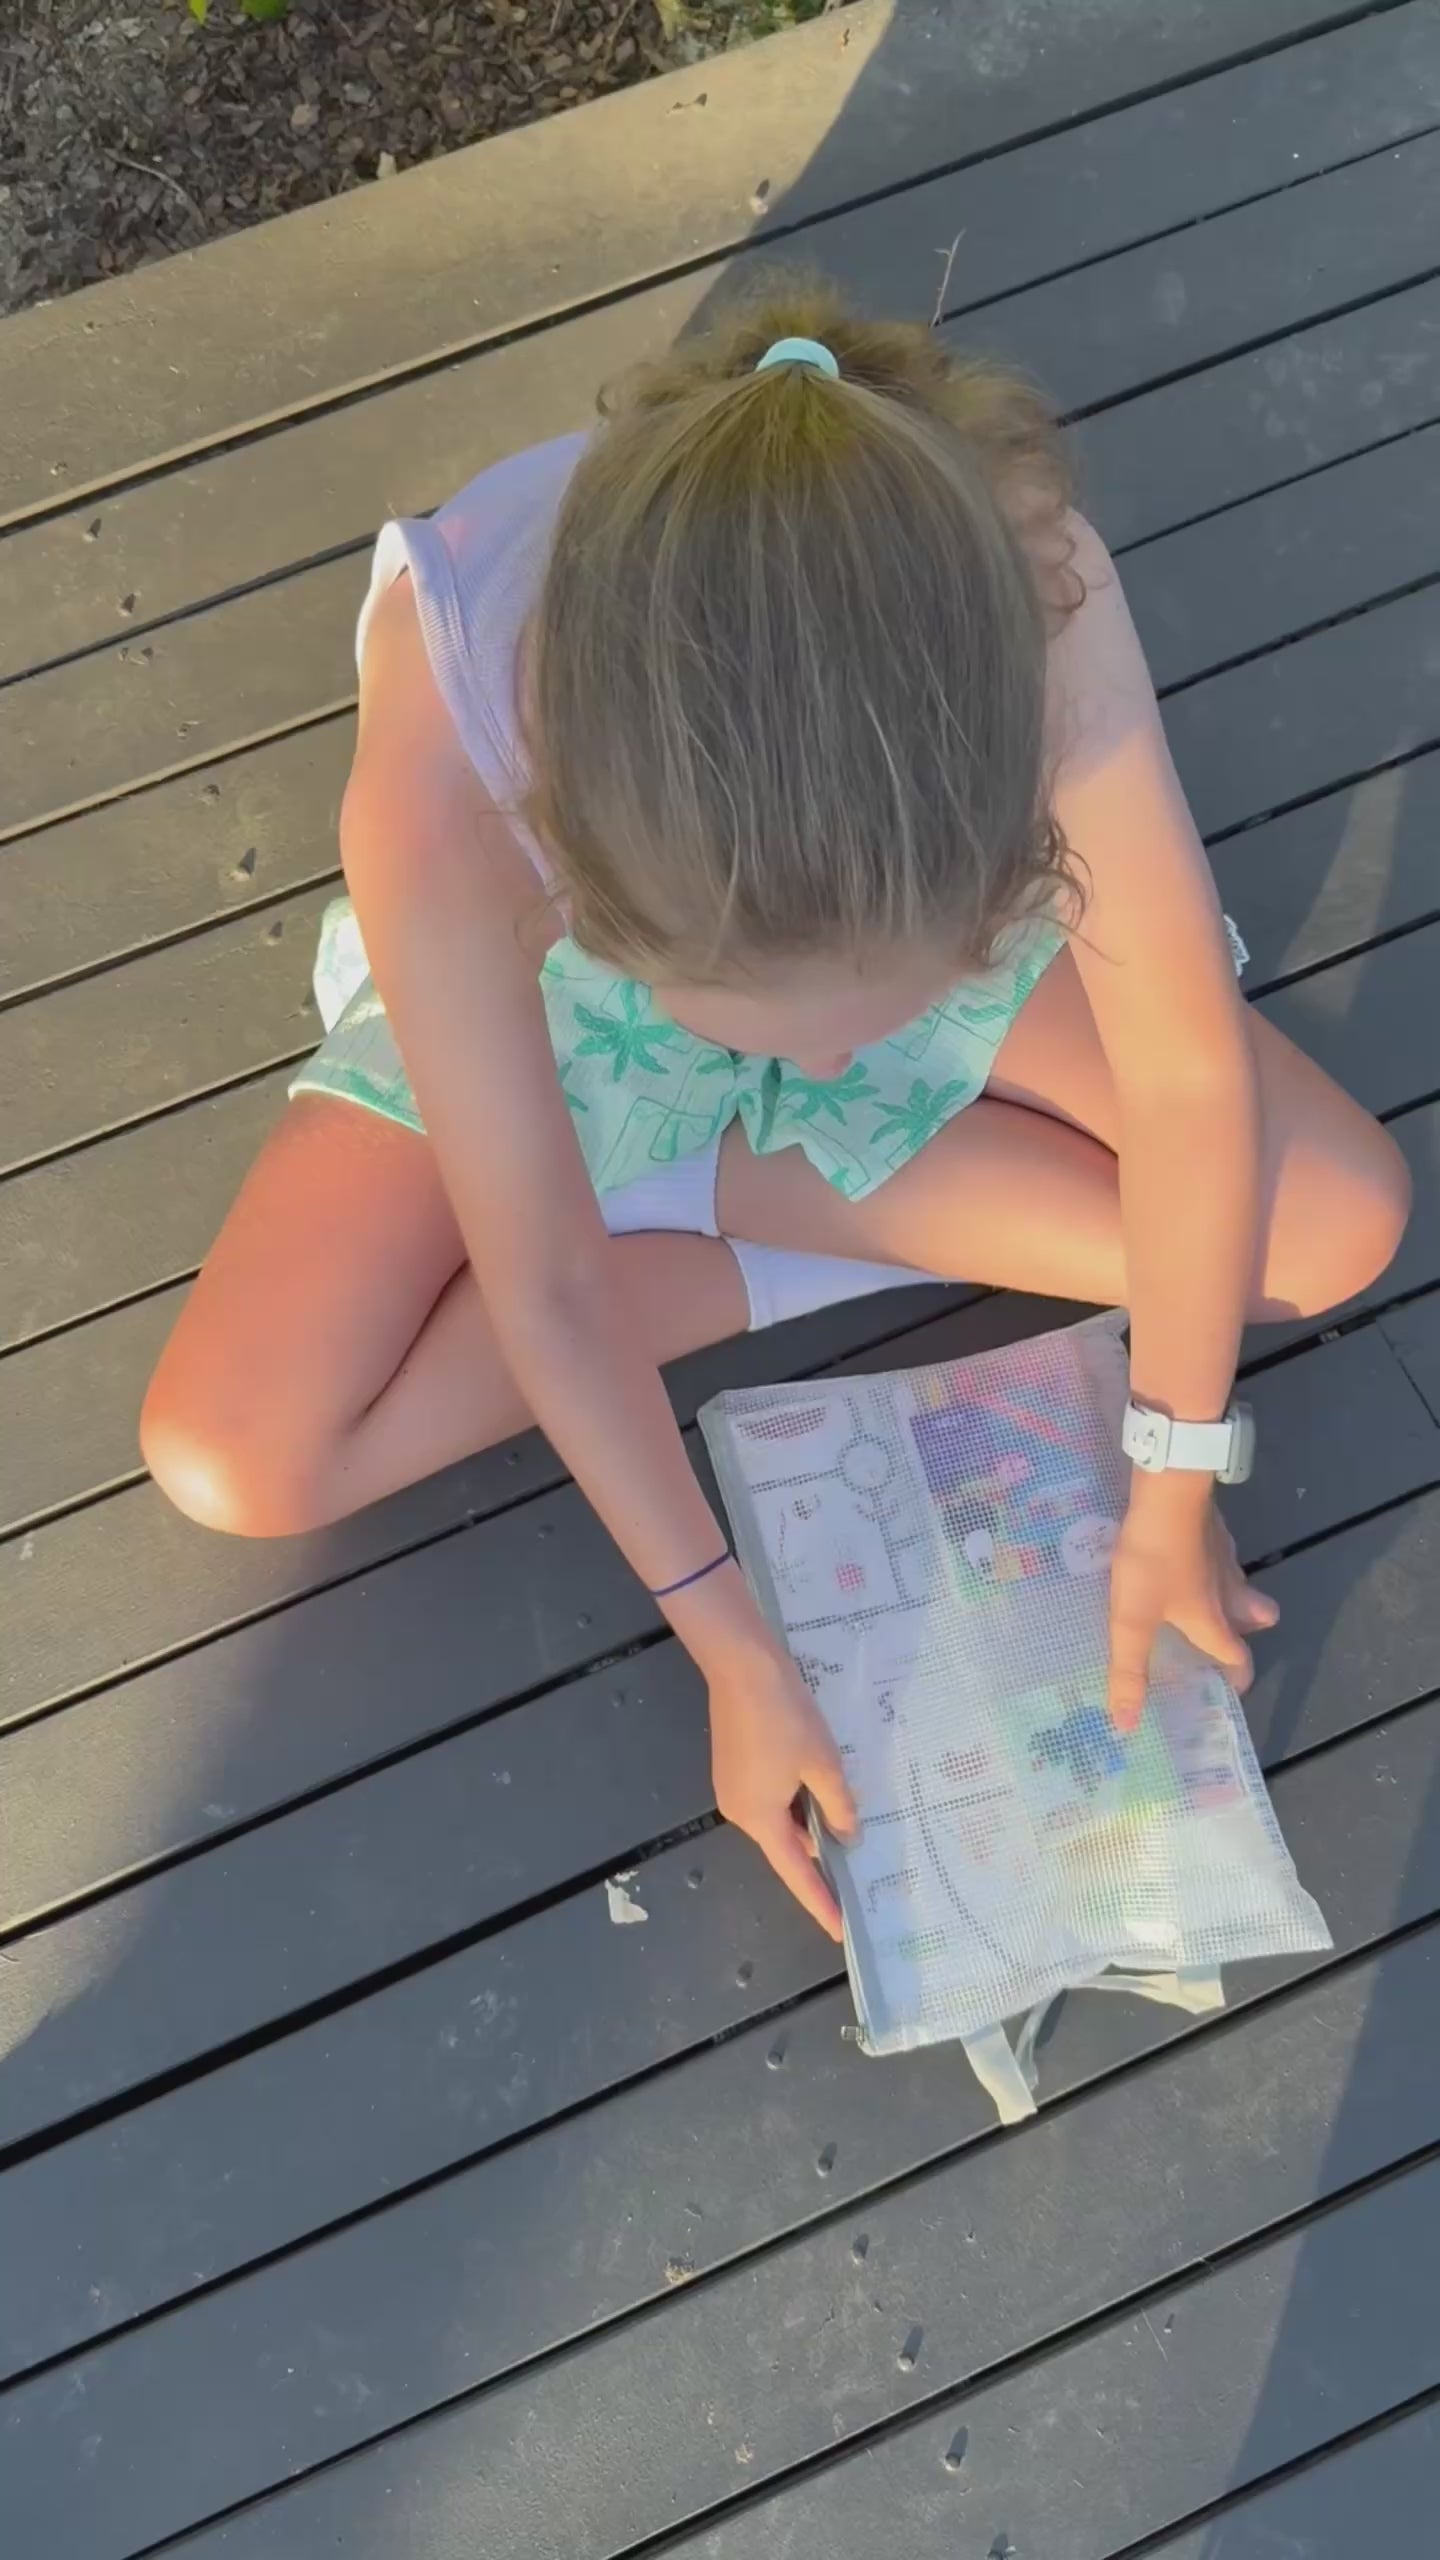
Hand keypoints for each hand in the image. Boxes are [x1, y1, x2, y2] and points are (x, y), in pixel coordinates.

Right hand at [707, 1643, 859, 1938]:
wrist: (742, 1664)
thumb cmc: (786, 1717)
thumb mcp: (823, 1764)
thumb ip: (838, 1807)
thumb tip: (845, 1838)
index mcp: (759, 1818)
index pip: (795, 1872)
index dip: (820, 1901)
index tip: (839, 1929)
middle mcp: (739, 1810)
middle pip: (785, 1844)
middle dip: (818, 1855)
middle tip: (857, 1867)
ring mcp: (732, 1786)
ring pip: (778, 1818)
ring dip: (807, 1822)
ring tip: (844, 1823)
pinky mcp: (732, 1764)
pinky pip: (768, 1797)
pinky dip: (793, 1801)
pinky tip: (817, 1789)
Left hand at [1108, 1475, 1278, 1732]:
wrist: (1168, 1490)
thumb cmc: (1153, 1559)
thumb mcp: (1132, 1620)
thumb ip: (1129, 1670)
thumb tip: (1127, 1725)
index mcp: (1213, 1619)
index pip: (1237, 1658)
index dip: (1237, 1678)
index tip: (1229, 1691)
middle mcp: (1227, 1590)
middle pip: (1254, 1616)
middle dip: (1248, 1629)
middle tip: (1230, 1634)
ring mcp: (1223, 1554)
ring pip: (1240, 1582)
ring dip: (1233, 1595)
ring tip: (1206, 1598)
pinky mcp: (1212, 1525)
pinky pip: (1219, 1551)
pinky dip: (1211, 1560)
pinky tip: (1186, 1553)